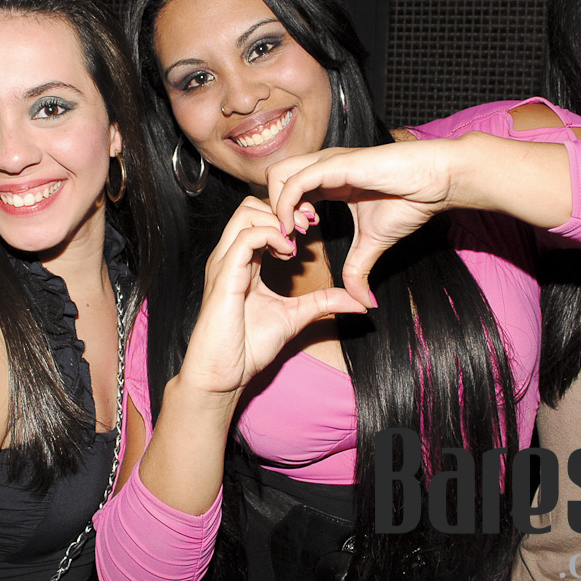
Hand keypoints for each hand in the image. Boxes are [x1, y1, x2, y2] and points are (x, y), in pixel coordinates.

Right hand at [179, 197, 366, 398]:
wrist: (222, 375)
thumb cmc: (248, 347)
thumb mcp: (295, 317)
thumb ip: (322, 302)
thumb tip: (357, 301)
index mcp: (243, 262)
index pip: (259, 217)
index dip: (287, 215)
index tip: (312, 227)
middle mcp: (230, 257)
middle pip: (251, 205)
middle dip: (283, 208)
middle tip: (307, 227)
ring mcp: (225, 263)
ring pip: (246, 213)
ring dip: (278, 219)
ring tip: (297, 241)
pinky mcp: (224, 275)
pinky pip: (245, 237)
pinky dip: (271, 236)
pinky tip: (289, 254)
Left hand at [267, 141, 457, 306]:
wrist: (435, 182)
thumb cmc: (408, 201)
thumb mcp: (373, 243)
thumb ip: (358, 269)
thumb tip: (364, 302)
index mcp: (326, 181)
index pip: (285, 192)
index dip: (282, 218)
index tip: (295, 244)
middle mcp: (321, 168)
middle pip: (272, 180)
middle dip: (271, 211)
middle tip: (290, 238)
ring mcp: (326, 163)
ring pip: (276, 175)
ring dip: (277, 207)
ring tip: (295, 232)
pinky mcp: (335, 164)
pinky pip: (294, 181)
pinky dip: (287, 205)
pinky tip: (301, 227)